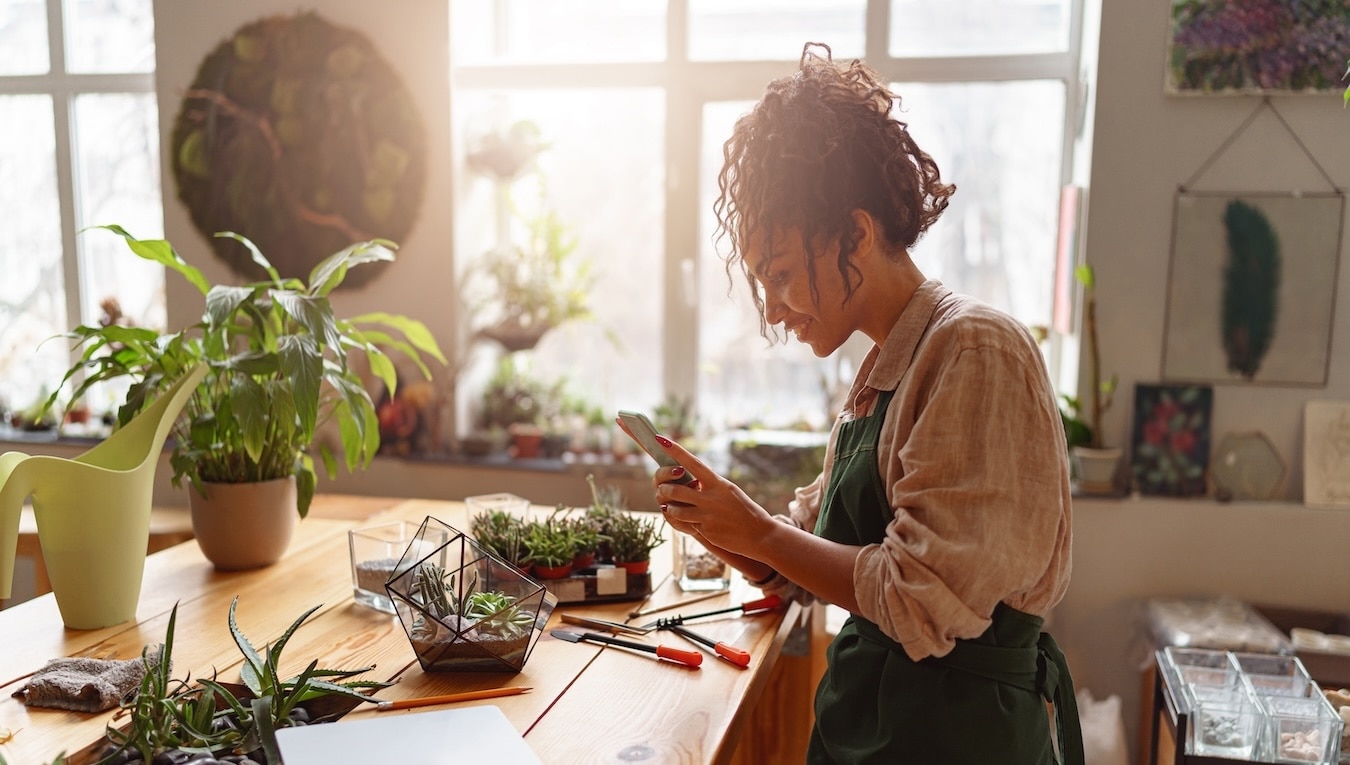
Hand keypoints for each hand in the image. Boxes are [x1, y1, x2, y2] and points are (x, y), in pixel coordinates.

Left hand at [646, 434, 776, 560]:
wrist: (760, 535)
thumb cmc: (745, 511)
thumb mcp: (730, 492)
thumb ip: (711, 486)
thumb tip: (692, 481)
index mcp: (718, 484)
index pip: (693, 463)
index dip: (676, 451)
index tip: (661, 440)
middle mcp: (711, 498)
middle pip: (677, 490)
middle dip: (665, 489)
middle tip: (662, 489)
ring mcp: (708, 516)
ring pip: (677, 509)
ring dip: (670, 508)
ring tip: (669, 507)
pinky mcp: (706, 531)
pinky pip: (686, 525)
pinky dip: (682, 522)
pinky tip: (685, 521)